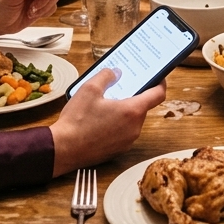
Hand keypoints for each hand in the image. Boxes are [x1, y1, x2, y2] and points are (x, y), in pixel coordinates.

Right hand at [51, 69, 166, 175]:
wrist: (63, 150)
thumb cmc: (77, 121)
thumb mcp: (89, 89)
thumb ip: (107, 76)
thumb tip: (116, 72)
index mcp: (132, 111)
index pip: (158, 95)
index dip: (160, 82)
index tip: (158, 76)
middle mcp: (134, 128)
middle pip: (142, 107)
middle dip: (134, 95)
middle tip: (120, 86)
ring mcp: (127, 141)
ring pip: (133, 120)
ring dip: (124, 110)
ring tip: (106, 103)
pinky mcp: (119, 149)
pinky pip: (124, 131)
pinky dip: (118, 123)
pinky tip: (101, 118)